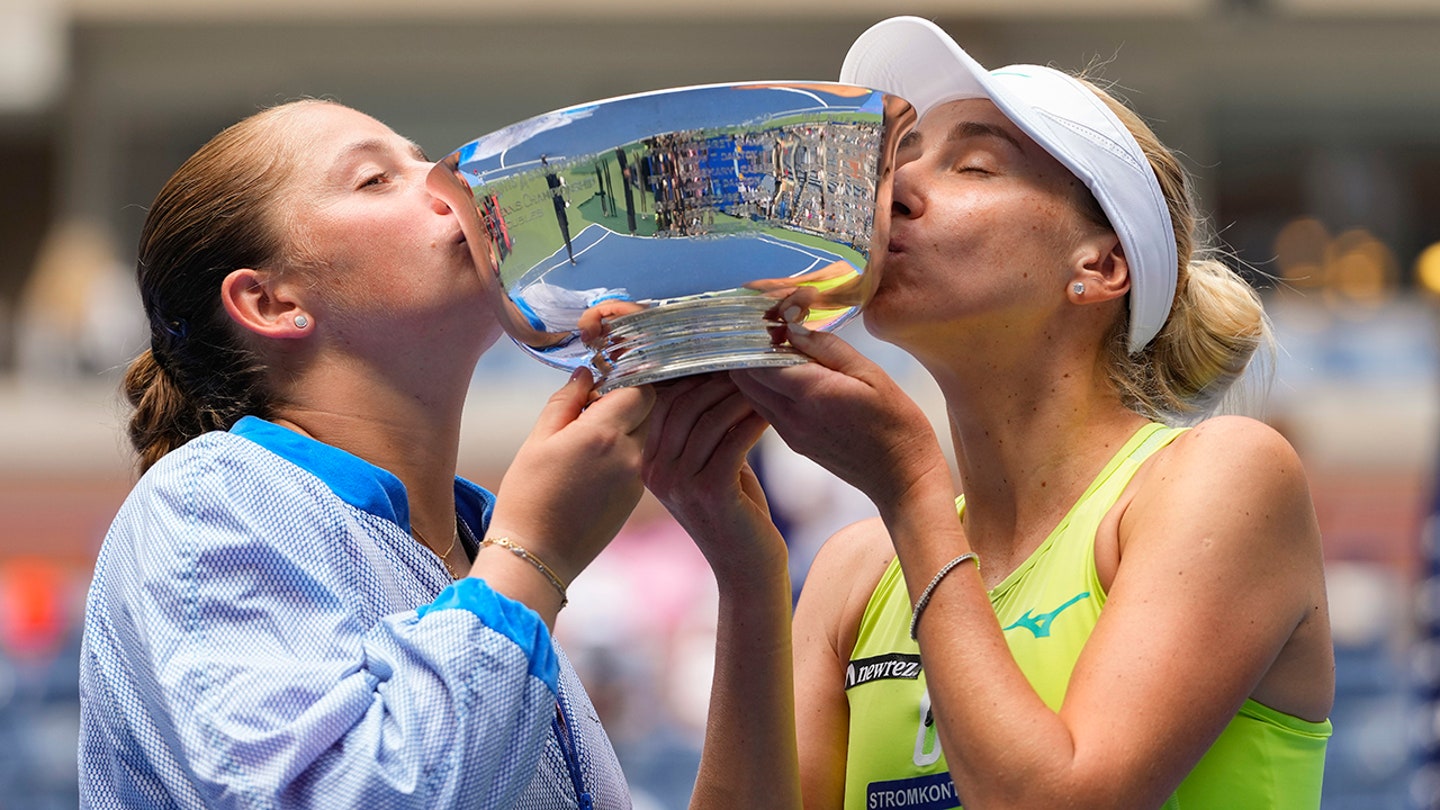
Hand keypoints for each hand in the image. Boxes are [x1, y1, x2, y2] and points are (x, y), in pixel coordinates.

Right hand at [488, 368, 653, 583]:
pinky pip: (636, 463)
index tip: (596, 389)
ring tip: (585, 447)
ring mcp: (636, 480)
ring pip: (643, 437)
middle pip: (647, 411)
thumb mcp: (537, 441)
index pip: (640, 389)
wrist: (536, 556)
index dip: (621, 382)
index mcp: (604, 434)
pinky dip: (621, 457)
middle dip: (624, 405)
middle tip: (589, 415)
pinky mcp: (635, 500)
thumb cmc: (528, 497)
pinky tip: (589, 472)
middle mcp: (629, 455)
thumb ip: (565, 401)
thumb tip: (585, 375)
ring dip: (623, 432)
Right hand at [642, 374, 786, 587]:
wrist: (747, 572)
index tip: (725, 360)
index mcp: (648, 464)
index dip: (694, 377)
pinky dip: (754, 421)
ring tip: (765, 383)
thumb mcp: (709, 469)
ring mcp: (679, 485)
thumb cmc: (736, 515)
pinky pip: (733, 440)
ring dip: (741, 396)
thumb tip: (714, 378)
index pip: (663, 403)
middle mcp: (656, 473)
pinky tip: (772, 412)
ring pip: (709, 419)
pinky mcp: (710, 493)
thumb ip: (702, 433)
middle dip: (718, 379)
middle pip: (682, 404)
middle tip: (748, 364)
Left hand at [731, 324, 947, 511]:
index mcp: (811, 394)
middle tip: (772, 330)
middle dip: (749, 349)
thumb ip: (828, 348)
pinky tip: (788, 376)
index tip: (773, 318)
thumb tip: (792, 328)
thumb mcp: (871, 374)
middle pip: (743, 376)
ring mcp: (790, 433)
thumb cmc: (897, 422)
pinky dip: (765, 389)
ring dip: (754, 369)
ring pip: (749, 393)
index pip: (757, 358)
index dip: (758, 334)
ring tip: (780, 350)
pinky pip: (764, 409)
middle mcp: (792, 417)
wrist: (902, 476)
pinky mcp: (794, 443)